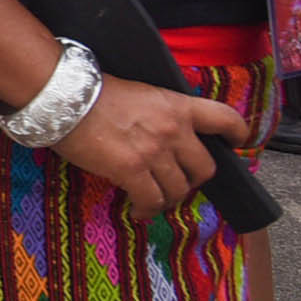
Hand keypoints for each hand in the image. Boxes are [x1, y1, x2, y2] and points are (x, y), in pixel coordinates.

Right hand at [52, 74, 250, 215]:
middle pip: (204, 168)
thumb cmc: (92, 91)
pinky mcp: (131, 170)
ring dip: (167, 198)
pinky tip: (137, 210)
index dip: (237, 134)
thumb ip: (160, 113)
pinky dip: (147, 209)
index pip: (224, 119)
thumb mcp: (140, 94)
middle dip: (193, 180)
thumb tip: (163, 135)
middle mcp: (173, 130)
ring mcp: (154, 151)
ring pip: (178, 189)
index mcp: (177, 106)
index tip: (237, 143)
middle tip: (178, 182)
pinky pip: (152, 200)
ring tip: (152, 199)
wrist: (63, 95)